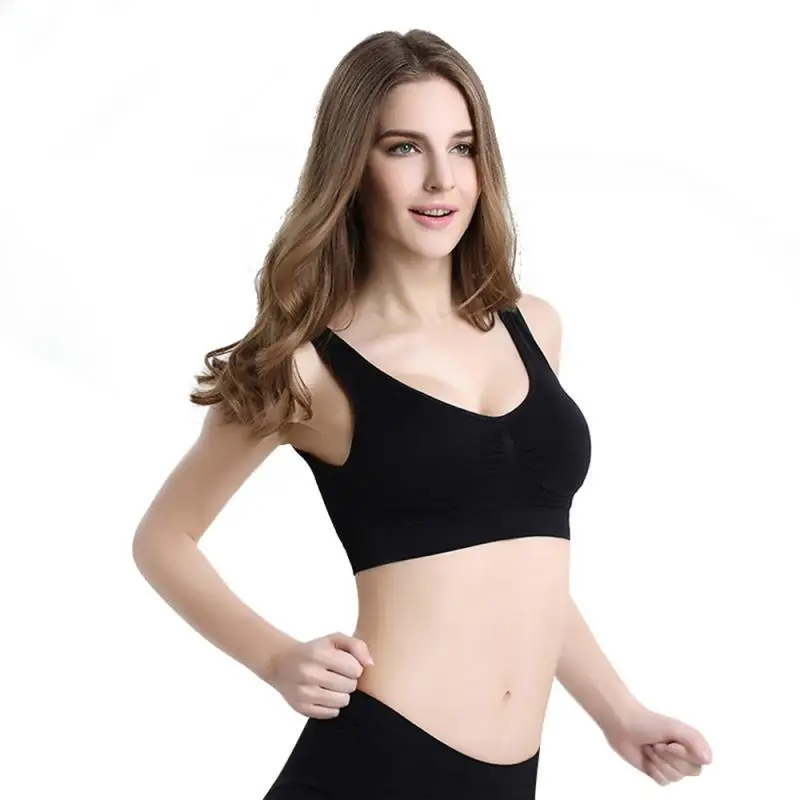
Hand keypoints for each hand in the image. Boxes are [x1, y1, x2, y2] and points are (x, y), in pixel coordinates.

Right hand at [259, 631, 374, 718]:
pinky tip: (325, 694)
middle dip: (350, 681)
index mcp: (317, 655)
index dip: (355, 667)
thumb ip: (357, 646)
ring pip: (342, 701)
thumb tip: (370, 664)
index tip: (348, 664)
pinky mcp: (302, 708)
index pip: (355, 669)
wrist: (281, 663)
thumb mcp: (333, 639)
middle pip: (350, 686)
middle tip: (340, 675)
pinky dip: (333, 705)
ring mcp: (304, 693)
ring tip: (334, 685)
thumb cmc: (314, 650)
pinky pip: (331, 713)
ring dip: (343, 694)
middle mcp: (308, 674)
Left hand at [603, 706, 712, 785]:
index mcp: (690, 743)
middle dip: (669, 758)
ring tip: (650, 748)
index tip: (670, 743)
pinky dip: (653, 770)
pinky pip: (663, 782)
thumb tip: (708, 759)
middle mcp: (683, 755)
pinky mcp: (658, 772)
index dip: (684, 755)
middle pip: (689, 772)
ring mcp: (670, 764)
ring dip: (659, 762)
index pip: (701, 761)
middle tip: (657, 744)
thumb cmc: (647, 723)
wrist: (623, 726)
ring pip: (675, 777)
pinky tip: (647, 758)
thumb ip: (694, 740)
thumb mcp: (673, 727)